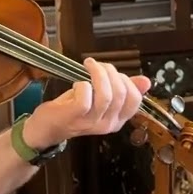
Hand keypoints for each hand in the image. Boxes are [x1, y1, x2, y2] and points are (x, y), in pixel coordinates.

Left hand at [25, 58, 151, 147]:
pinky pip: (86, 97)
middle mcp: (108, 124)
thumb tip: (146, 81)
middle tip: (96, 65)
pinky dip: (83, 84)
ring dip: (98, 74)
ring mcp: (92, 122)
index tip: (112, 72)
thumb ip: (122, 90)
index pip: (135, 100)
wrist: (46, 127)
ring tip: (88, 66)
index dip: (127, 81)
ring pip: (106, 95)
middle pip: (121, 93)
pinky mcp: (75, 116)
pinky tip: (77, 83)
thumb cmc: (73, 109)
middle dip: (110, 72)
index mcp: (118, 120)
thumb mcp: (100, 98)